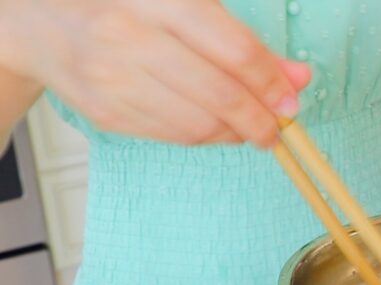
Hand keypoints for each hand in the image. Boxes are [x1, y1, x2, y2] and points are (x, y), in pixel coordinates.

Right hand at [0, 0, 310, 146]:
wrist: (42, 23)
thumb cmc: (126, 8)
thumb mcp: (187, 8)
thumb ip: (244, 44)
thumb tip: (298, 79)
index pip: (232, 49)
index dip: (270, 82)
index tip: (290, 101)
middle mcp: (129, 37)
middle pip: (219, 95)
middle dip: (261, 119)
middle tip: (279, 128)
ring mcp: (113, 78)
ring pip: (198, 125)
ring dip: (237, 133)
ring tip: (252, 128)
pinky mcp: (105, 113)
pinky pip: (173, 137)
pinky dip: (207, 138)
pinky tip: (217, 127)